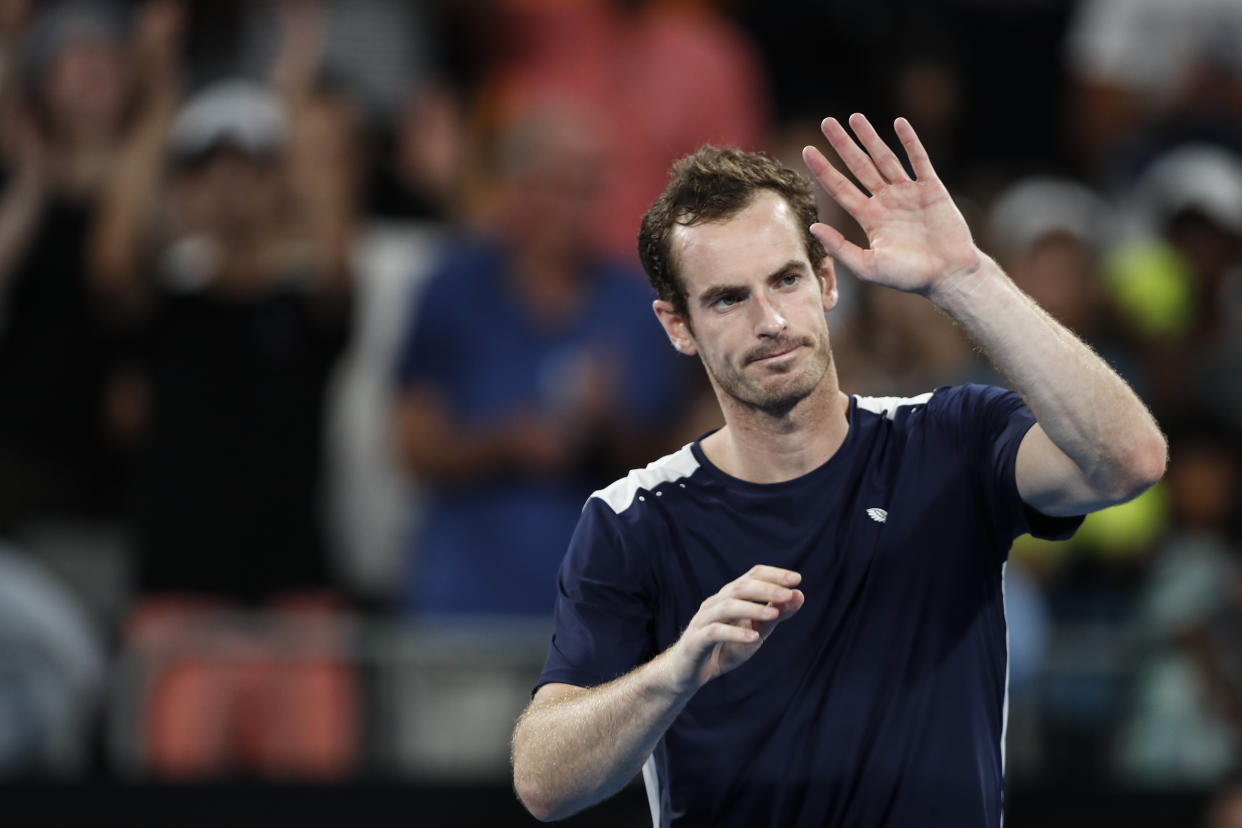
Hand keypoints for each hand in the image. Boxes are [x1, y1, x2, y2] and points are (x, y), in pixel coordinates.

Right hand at [665, 565, 804, 694]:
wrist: (689, 673)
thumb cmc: (724, 648)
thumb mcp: (756, 632)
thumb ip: (775, 615)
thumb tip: (799, 595)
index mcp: (729, 597)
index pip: (751, 576)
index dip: (773, 574)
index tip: (797, 579)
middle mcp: (715, 603)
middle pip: (739, 587)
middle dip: (765, 589)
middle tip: (788, 594)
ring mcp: (703, 620)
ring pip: (727, 607)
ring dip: (753, 608)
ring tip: (775, 614)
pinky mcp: (695, 640)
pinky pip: (715, 632)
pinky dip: (735, 633)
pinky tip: (754, 638)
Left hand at [801, 114, 981, 294]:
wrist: (948, 275)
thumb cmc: (909, 277)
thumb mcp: (868, 266)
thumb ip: (840, 247)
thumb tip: (813, 226)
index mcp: (869, 218)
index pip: (839, 189)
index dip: (823, 170)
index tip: (807, 151)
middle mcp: (886, 201)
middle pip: (858, 166)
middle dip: (842, 144)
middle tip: (826, 122)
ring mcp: (908, 193)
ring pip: (885, 158)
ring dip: (870, 137)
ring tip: (854, 117)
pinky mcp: (932, 188)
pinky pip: (919, 160)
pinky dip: (910, 141)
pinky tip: (898, 123)